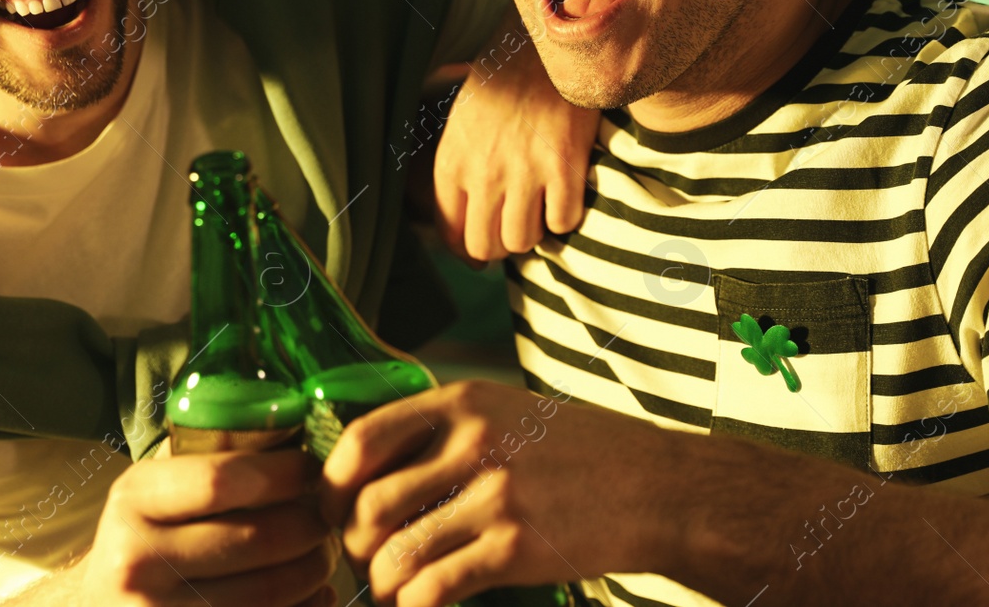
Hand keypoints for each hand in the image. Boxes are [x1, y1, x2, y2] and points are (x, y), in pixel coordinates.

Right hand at [77, 445, 339, 606]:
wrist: (96, 606)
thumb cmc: (146, 535)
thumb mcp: (157, 487)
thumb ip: (211, 455)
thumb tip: (295, 426)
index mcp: (134, 501)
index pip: (222, 479)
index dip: (283, 472)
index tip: (313, 468)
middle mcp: (137, 561)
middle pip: (258, 539)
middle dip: (312, 523)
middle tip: (329, 513)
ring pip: (271, 592)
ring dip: (315, 568)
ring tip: (324, 551)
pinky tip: (313, 592)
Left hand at [318, 380, 667, 606]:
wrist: (658, 487)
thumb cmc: (580, 450)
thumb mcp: (508, 409)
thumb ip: (447, 426)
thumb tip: (371, 459)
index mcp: (464, 402)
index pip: (362, 438)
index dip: (331, 482)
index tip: (335, 506)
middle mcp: (473, 444)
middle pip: (366, 504)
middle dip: (353, 542)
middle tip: (364, 555)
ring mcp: (495, 499)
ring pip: (392, 554)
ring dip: (382, 581)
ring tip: (395, 584)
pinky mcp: (515, 550)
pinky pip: (433, 589)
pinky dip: (414, 605)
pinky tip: (423, 604)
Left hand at [434, 21, 597, 260]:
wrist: (544, 41)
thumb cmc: (503, 79)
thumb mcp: (463, 120)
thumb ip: (460, 167)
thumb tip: (461, 220)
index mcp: (452, 160)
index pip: (449, 231)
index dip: (465, 249)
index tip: (479, 251)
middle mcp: (483, 171)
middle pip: (485, 246)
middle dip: (499, 247)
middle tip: (512, 231)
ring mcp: (524, 170)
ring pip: (522, 241)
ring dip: (533, 233)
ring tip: (538, 212)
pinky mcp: (563, 166)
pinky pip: (563, 222)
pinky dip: (566, 217)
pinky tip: (564, 197)